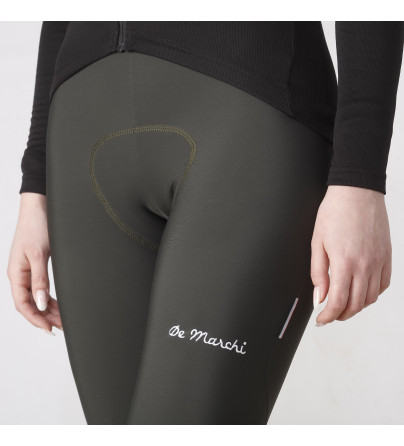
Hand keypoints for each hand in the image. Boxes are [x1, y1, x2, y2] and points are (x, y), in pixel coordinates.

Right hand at [7, 192, 61, 334]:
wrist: (39, 207)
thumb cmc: (36, 226)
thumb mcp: (38, 254)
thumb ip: (39, 280)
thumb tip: (40, 303)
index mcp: (16, 274)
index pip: (23, 304)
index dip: (36, 319)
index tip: (49, 329)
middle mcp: (20, 275)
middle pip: (30, 304)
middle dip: (45, 317)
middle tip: (62, 327)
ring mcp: (27, 271)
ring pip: (36, 297)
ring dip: (49, 309)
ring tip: (63, 319)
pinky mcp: (35, 265)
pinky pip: (40, 288)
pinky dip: (49, 298)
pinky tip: (58, 304)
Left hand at [310, 185, 391, 325]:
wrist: (357, 191)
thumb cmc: (334, 212)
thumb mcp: (317, 242)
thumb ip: (318, 273)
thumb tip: (319, 297)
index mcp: (345, 262)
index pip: (338, 302)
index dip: (328, 316)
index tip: (321, 320)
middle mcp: (365, 265)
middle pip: (356, 304)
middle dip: (341, 315)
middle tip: (330, 315)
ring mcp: (379, 261)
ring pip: (371, 297)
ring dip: (357, 306)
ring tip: (344, 304)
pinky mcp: (387, 255)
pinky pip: (383, 284)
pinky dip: (373, 294)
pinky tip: (362, 291)